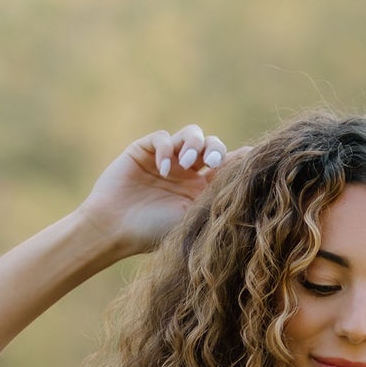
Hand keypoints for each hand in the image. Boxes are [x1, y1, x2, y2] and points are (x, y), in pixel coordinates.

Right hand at [77, 124, 237, 259]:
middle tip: (210, 162)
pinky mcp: (144, 150)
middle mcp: (187, 172)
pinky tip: (163, 169)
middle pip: (212, 145)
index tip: (251, 157)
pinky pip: (162, 137)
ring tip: (185, 164)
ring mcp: (167, 159)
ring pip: (192, 134)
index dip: (239, 158)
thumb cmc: (153, 232)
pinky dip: (166, 148)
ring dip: (193, 144)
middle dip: (215, 149)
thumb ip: (214, 195)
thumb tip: (245, 177)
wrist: (114, 230)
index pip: (226, 165)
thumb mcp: (191, 215)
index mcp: (201, 189)